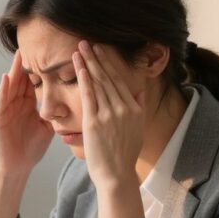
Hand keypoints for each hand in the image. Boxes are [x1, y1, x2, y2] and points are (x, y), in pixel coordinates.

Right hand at [0, 50, 54, 177]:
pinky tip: (6, 77)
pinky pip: (1, 100)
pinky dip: (3, 89)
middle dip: (27, 63)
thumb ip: (55, 113)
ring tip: (19, 54)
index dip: (42, 68)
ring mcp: (5, 109)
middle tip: (33, 44)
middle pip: (22, 79)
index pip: (35, 82)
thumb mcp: (47, 127)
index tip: (51, 53)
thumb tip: (75, 104)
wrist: (17, 168)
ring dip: (14, 70)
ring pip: (11, 85)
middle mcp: (16, 103)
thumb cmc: (31, 149)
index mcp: (28, 105)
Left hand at [73, 41, 145, 189]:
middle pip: (108, 77)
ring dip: (88, 63)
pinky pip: (89, 95)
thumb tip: (139, 91)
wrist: (116, 175)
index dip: (108, 63)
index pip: (119, 80)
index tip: (100, 50)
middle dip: (96, 58)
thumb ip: (139, 108)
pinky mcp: (95, 121)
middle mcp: (123, 108)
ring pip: (98, 82)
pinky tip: (79, 66)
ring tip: (80, 49)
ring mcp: (109, 114)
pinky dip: (84, 78)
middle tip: (86, 42)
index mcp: (134, 108)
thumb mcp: (138, 129)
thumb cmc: (124, 155)